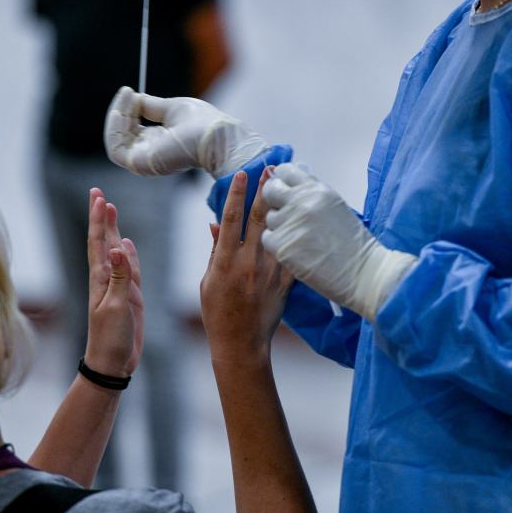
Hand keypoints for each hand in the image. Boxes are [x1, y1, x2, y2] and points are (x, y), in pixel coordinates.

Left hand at [85, 188, 142, 378]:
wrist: (112, 363)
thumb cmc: (110, 338)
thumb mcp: (117, 306)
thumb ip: (119, 277)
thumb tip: (119, 246)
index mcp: (100, 279)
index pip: (98, 242)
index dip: (98, 219)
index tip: (98, 197)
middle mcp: (107, 278)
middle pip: (104, 241)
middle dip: (102, 217)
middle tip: (98, 193)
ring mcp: (118, 286)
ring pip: (117, 251)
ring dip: (114, 230)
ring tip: (111, 210)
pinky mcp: (129, 297)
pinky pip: (130, 269)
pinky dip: (129, 254)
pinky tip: (128, 245)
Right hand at [104, 86, 268, 178]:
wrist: (213, 136)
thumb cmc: (200, 123)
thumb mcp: (171, 108)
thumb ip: (151, 106)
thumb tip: (134, 97)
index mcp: (158, 142)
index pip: (132, 129)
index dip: (127, 109)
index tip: (129, 91)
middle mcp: (149, 154)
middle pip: (121, 135)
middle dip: (120, 111)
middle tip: (127, 92)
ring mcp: (144, 161)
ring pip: (116, 141)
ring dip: (116, 117)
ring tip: (126, 98)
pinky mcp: (140, 164)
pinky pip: (115, 149)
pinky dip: (114, 129)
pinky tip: (121, 111)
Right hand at [200, 168, 294, 363]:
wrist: (241, 343)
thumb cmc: (218, 313)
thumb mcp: (208, 281)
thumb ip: (215, 251)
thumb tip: (215, 225)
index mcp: (225, 260)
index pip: (231, 218)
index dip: (236, 193)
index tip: (242, 173)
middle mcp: (248, 262)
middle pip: (258, 218)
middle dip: (265, 190)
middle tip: (270, 168)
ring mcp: (269, 272)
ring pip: (279, 231)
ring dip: (283, 207)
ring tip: (288, 186)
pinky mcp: (284, 283)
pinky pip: (293, 254)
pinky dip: (298, 235)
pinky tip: (303, 219)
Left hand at [261, 163, 417, 321]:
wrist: (362, 272)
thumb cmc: (352, 242)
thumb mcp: (334, 205)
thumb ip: (311, 194)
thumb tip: (289, 185)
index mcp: (316, 190)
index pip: (285, 171)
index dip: (281, 180)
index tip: (283, 188)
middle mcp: (301, 203)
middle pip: (270, 190)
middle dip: (274, 199)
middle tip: (284, 212)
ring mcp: (290, 224)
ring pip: (269, 217)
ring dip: (279, 226)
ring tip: (299, 237)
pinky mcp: (282, 246)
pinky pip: (268, 238)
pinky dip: (277, 244)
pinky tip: (295, 249)